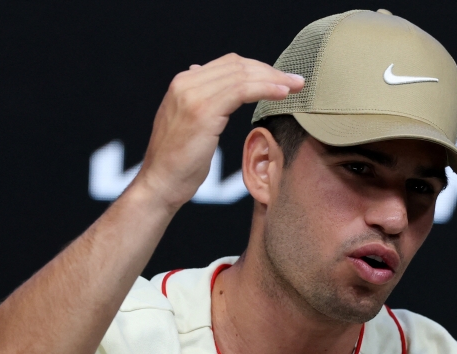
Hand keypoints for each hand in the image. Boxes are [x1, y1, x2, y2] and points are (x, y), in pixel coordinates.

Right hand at [133, 54, 303, 210]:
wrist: (159, 185)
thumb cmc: (177, 164)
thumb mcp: (188, 125)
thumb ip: (198, 101)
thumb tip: (206, 81)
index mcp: (182, 84)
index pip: (227, 65)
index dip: (258, 69)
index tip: (280, 80)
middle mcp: (185, 83)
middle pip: (237, 65)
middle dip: (270, 71)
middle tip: (295, 81)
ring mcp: (193, 95)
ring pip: (242, 75)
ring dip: (274, 79)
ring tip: (297, 87)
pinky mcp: (203, 111)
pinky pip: (242, 90)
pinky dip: (266, 89)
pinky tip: (283, 94)